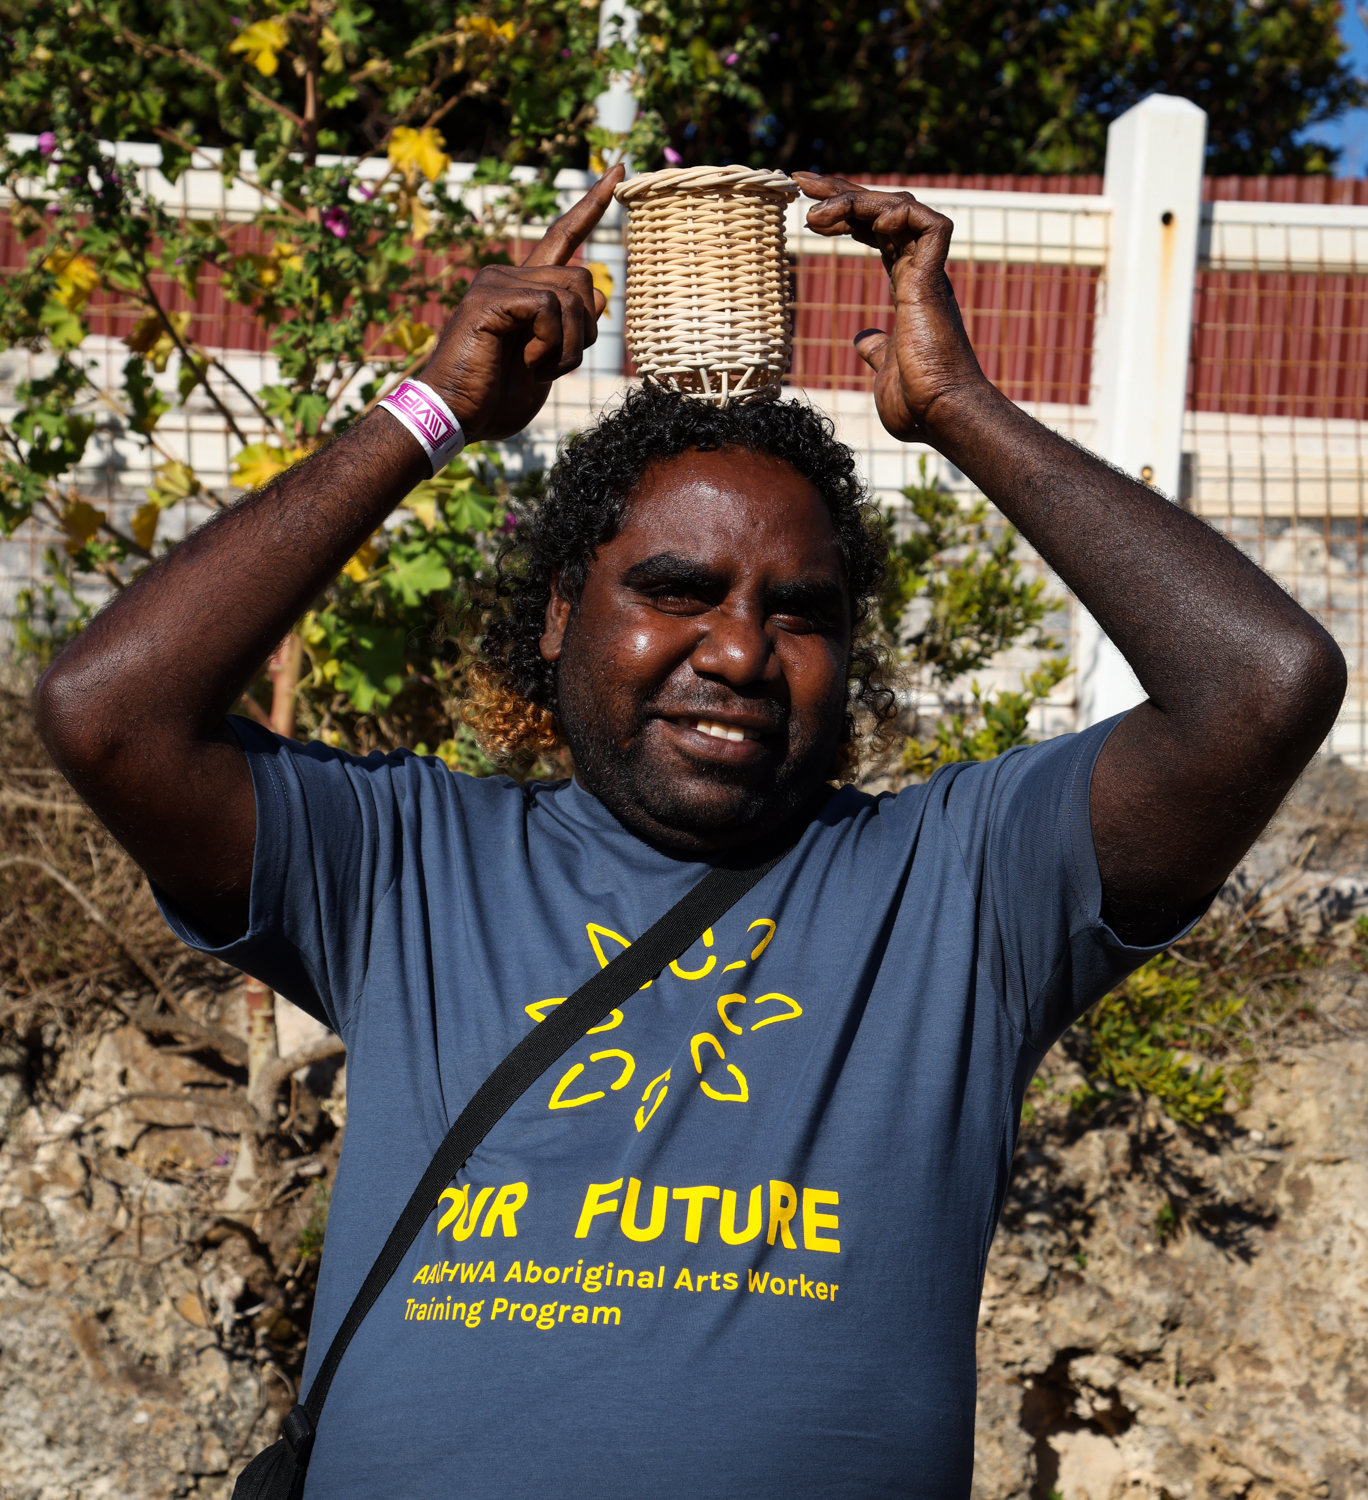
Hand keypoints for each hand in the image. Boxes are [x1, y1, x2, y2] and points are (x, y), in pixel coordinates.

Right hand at [420, 165, 624, 442]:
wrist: (452, 416)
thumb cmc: (493, 398)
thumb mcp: (547, 362)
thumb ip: (571, 329)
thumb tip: (600, 297)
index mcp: (523, 289)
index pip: (564, 236)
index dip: (593, 205)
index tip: (620, 169)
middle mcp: (509, 275)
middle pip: (585, 282)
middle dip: (584, 334)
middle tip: (550, 366)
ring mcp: (497, 282)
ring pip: (574, 296)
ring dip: (568, 346)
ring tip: (535, 368)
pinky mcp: (491, 297)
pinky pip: (549, 309)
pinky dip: (549, 346)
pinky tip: (526, 364)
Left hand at [793, 174, 989, 442]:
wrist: (941, 417)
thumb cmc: (917, 404)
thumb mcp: (883, 368)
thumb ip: (876, 349)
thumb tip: (863, 339)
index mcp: (909, 288)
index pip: (878, 233)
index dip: (847, 212)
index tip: (809, 206)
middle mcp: (922, 274)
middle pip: (884, 211)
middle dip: (843, 190)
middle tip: (800, 180)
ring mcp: (931, 276)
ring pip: (901, 209)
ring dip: (856, 201)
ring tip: (814, 214)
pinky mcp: (935, 283)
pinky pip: (931, 226)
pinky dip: (901, 213)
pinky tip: (870, 218)